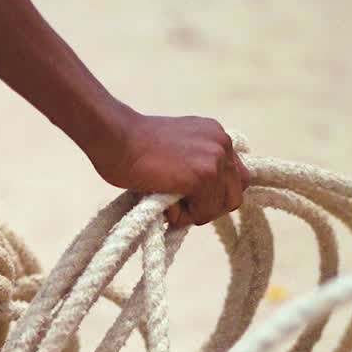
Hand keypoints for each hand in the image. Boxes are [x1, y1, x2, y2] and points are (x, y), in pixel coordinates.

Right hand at [86, 113, 249, 229]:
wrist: (115, 138)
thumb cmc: (132, 146)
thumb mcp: (177, 148)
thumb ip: (195, 164)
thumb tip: (203, 196)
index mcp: (216, 135)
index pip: (236, 176)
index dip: (217, 194)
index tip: (196, 199)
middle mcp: (222, 144)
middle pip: (235, 194)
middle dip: (209, 207)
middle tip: (181, 206)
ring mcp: (214, 160)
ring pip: (218, 207)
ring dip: (194, 212)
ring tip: (168, 203)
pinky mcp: (202, 176)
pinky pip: (202, 212)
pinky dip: (181, 216)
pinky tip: (162, 202)